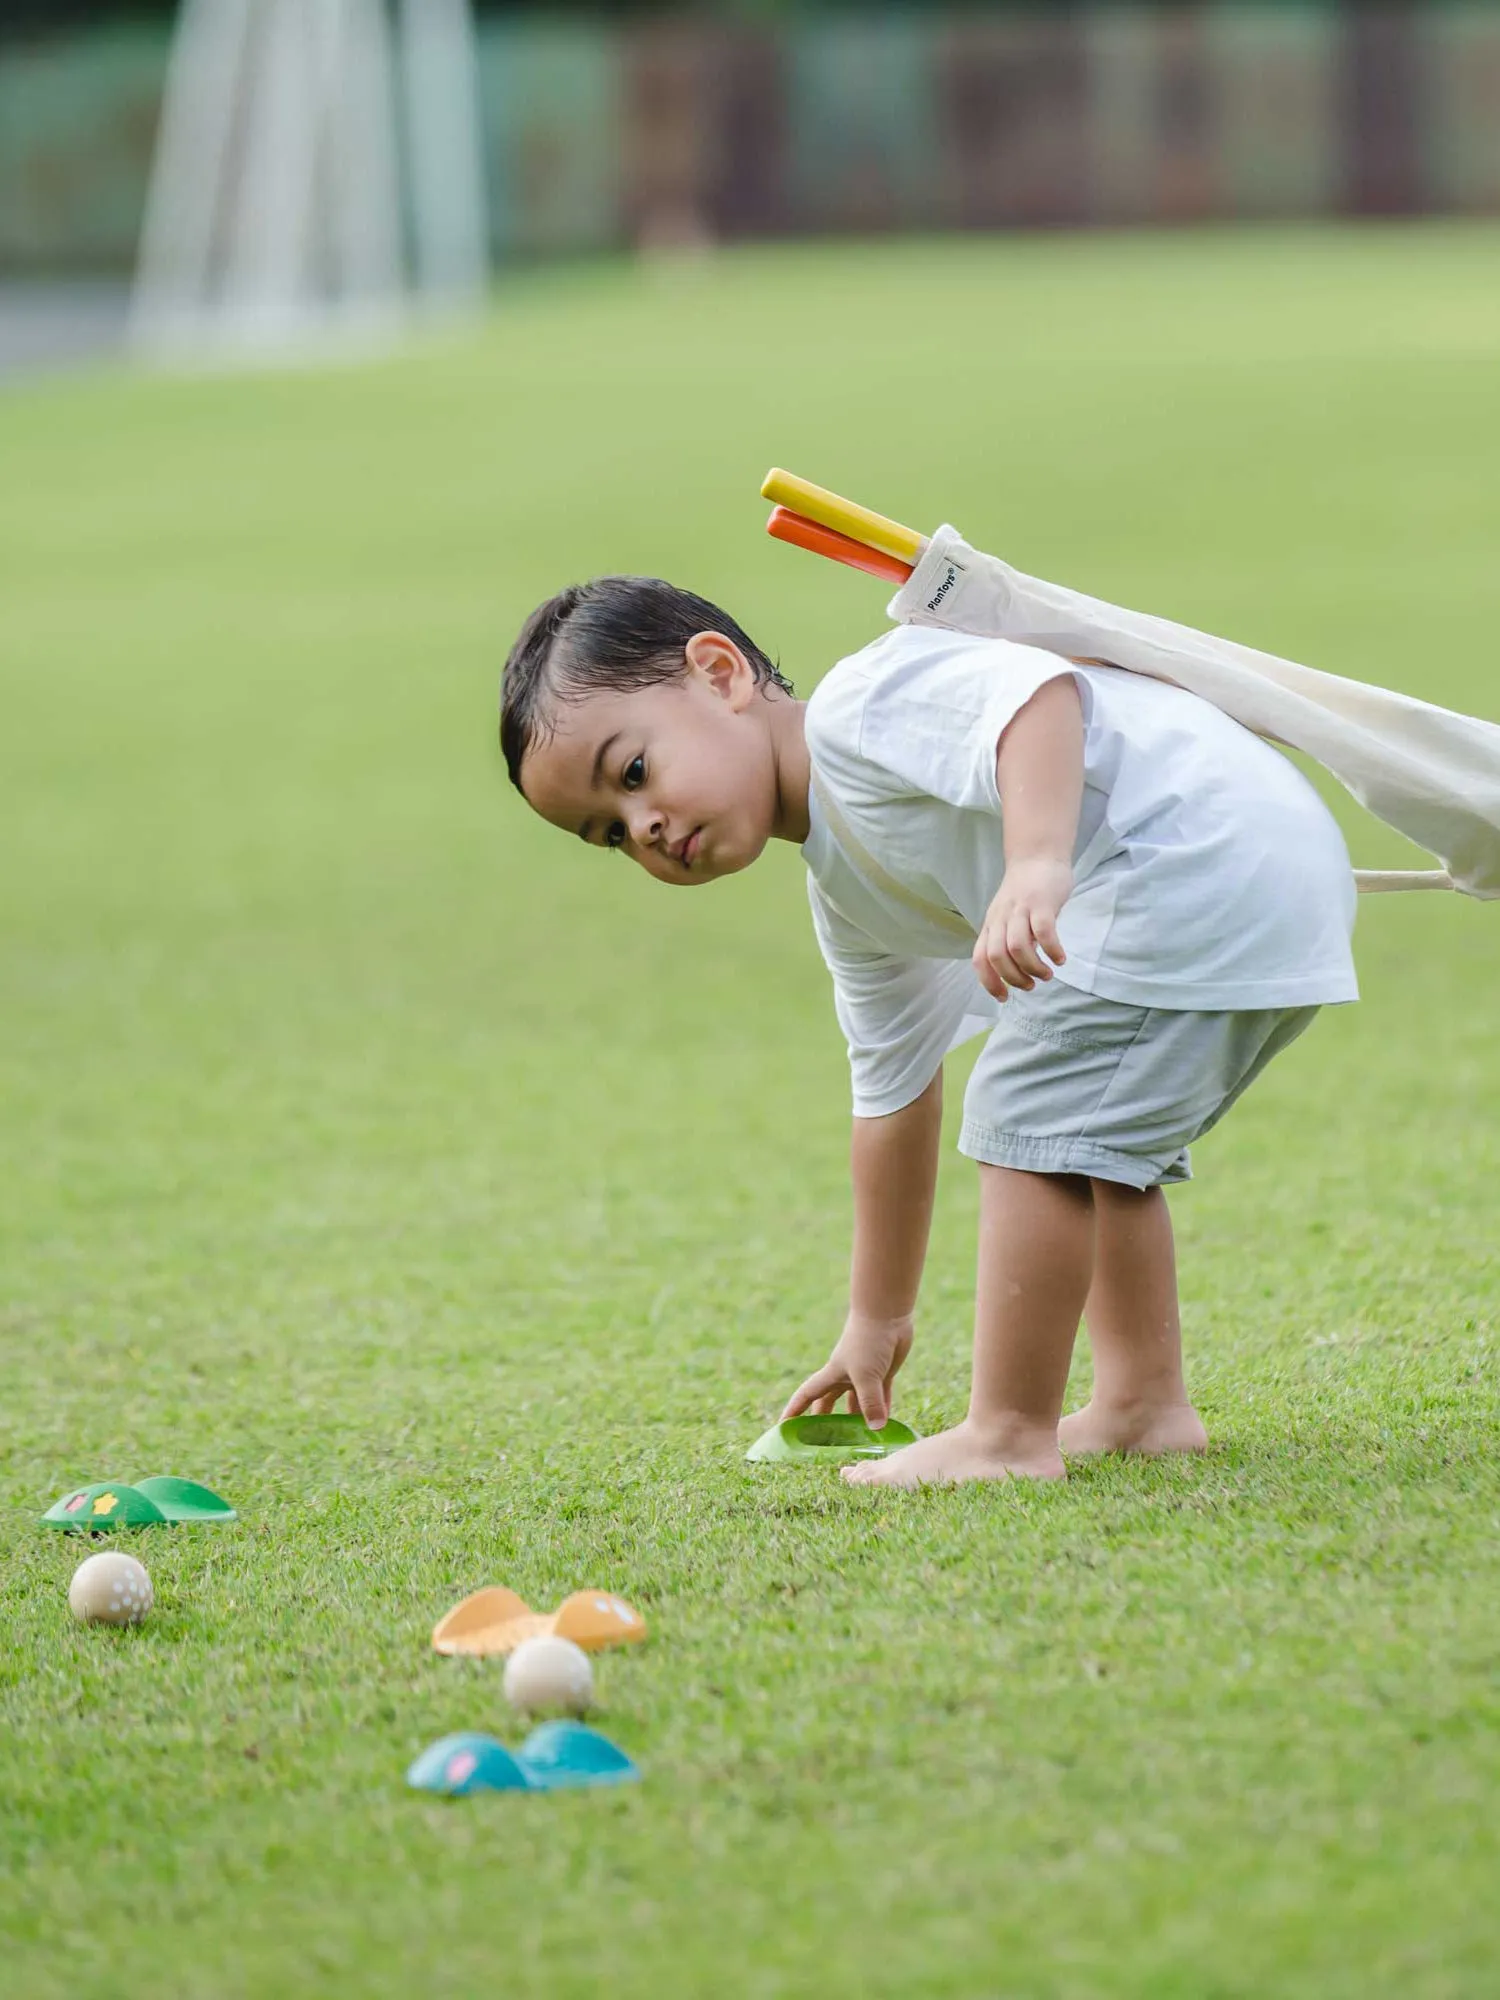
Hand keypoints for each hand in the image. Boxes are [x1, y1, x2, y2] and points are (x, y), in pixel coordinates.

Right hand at [780, 1309, 913, 1430]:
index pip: (806, 1396)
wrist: (886, 1314)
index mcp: (831, 1374)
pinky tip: (885, 1426)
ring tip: (858, 1441)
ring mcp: (865, 1375)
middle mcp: (844, 1376)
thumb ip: (870, 1403)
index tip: (782, 1427)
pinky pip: (881, 1398)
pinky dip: (882, 1411)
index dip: (794, 1410)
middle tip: (823, 1441)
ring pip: (857, 1403)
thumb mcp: (866, 1376)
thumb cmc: (867, 1342)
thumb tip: (876, 1429)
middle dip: (825, 1421)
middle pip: (830, 1403)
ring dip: (858, 1420)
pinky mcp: (884, 1373)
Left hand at [973, 857, 1071, 1002]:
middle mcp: (1001, 918)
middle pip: (997, 956)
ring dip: (1033, 968)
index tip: (1004, 997)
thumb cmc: (1025, 891)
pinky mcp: (1041, 903)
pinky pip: (1043, 932)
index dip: (989, 982)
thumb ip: (1009, 940)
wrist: (1038, 855)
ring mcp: (1020, 910)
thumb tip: (1016, 971)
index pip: (980, 959)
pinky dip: (1052, 950)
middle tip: (1031, 985)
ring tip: (1047, 974)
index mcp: (991, 925)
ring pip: (1017, 947)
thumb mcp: (1008, 917)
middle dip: (1014, 978)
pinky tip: (1060, 958)